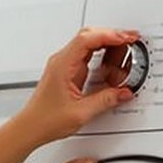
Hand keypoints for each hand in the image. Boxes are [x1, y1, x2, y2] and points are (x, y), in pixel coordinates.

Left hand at [19, 27, 140, 146]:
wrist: (31, 127)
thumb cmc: (46, 119)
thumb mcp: (81, 112)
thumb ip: (106, 100)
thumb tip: (124, 92)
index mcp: (63, 65)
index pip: (87, 39)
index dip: (110, 35)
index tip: (126, 38)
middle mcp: (62, 60)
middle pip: (89, 36)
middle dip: (112, 35)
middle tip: (130, 39)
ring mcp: (64, 65)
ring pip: (88, 43)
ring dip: (107, 43)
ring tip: (125, 49)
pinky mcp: (67, 71)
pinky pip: (86, 55)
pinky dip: (101, 54)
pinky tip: (111, 61)